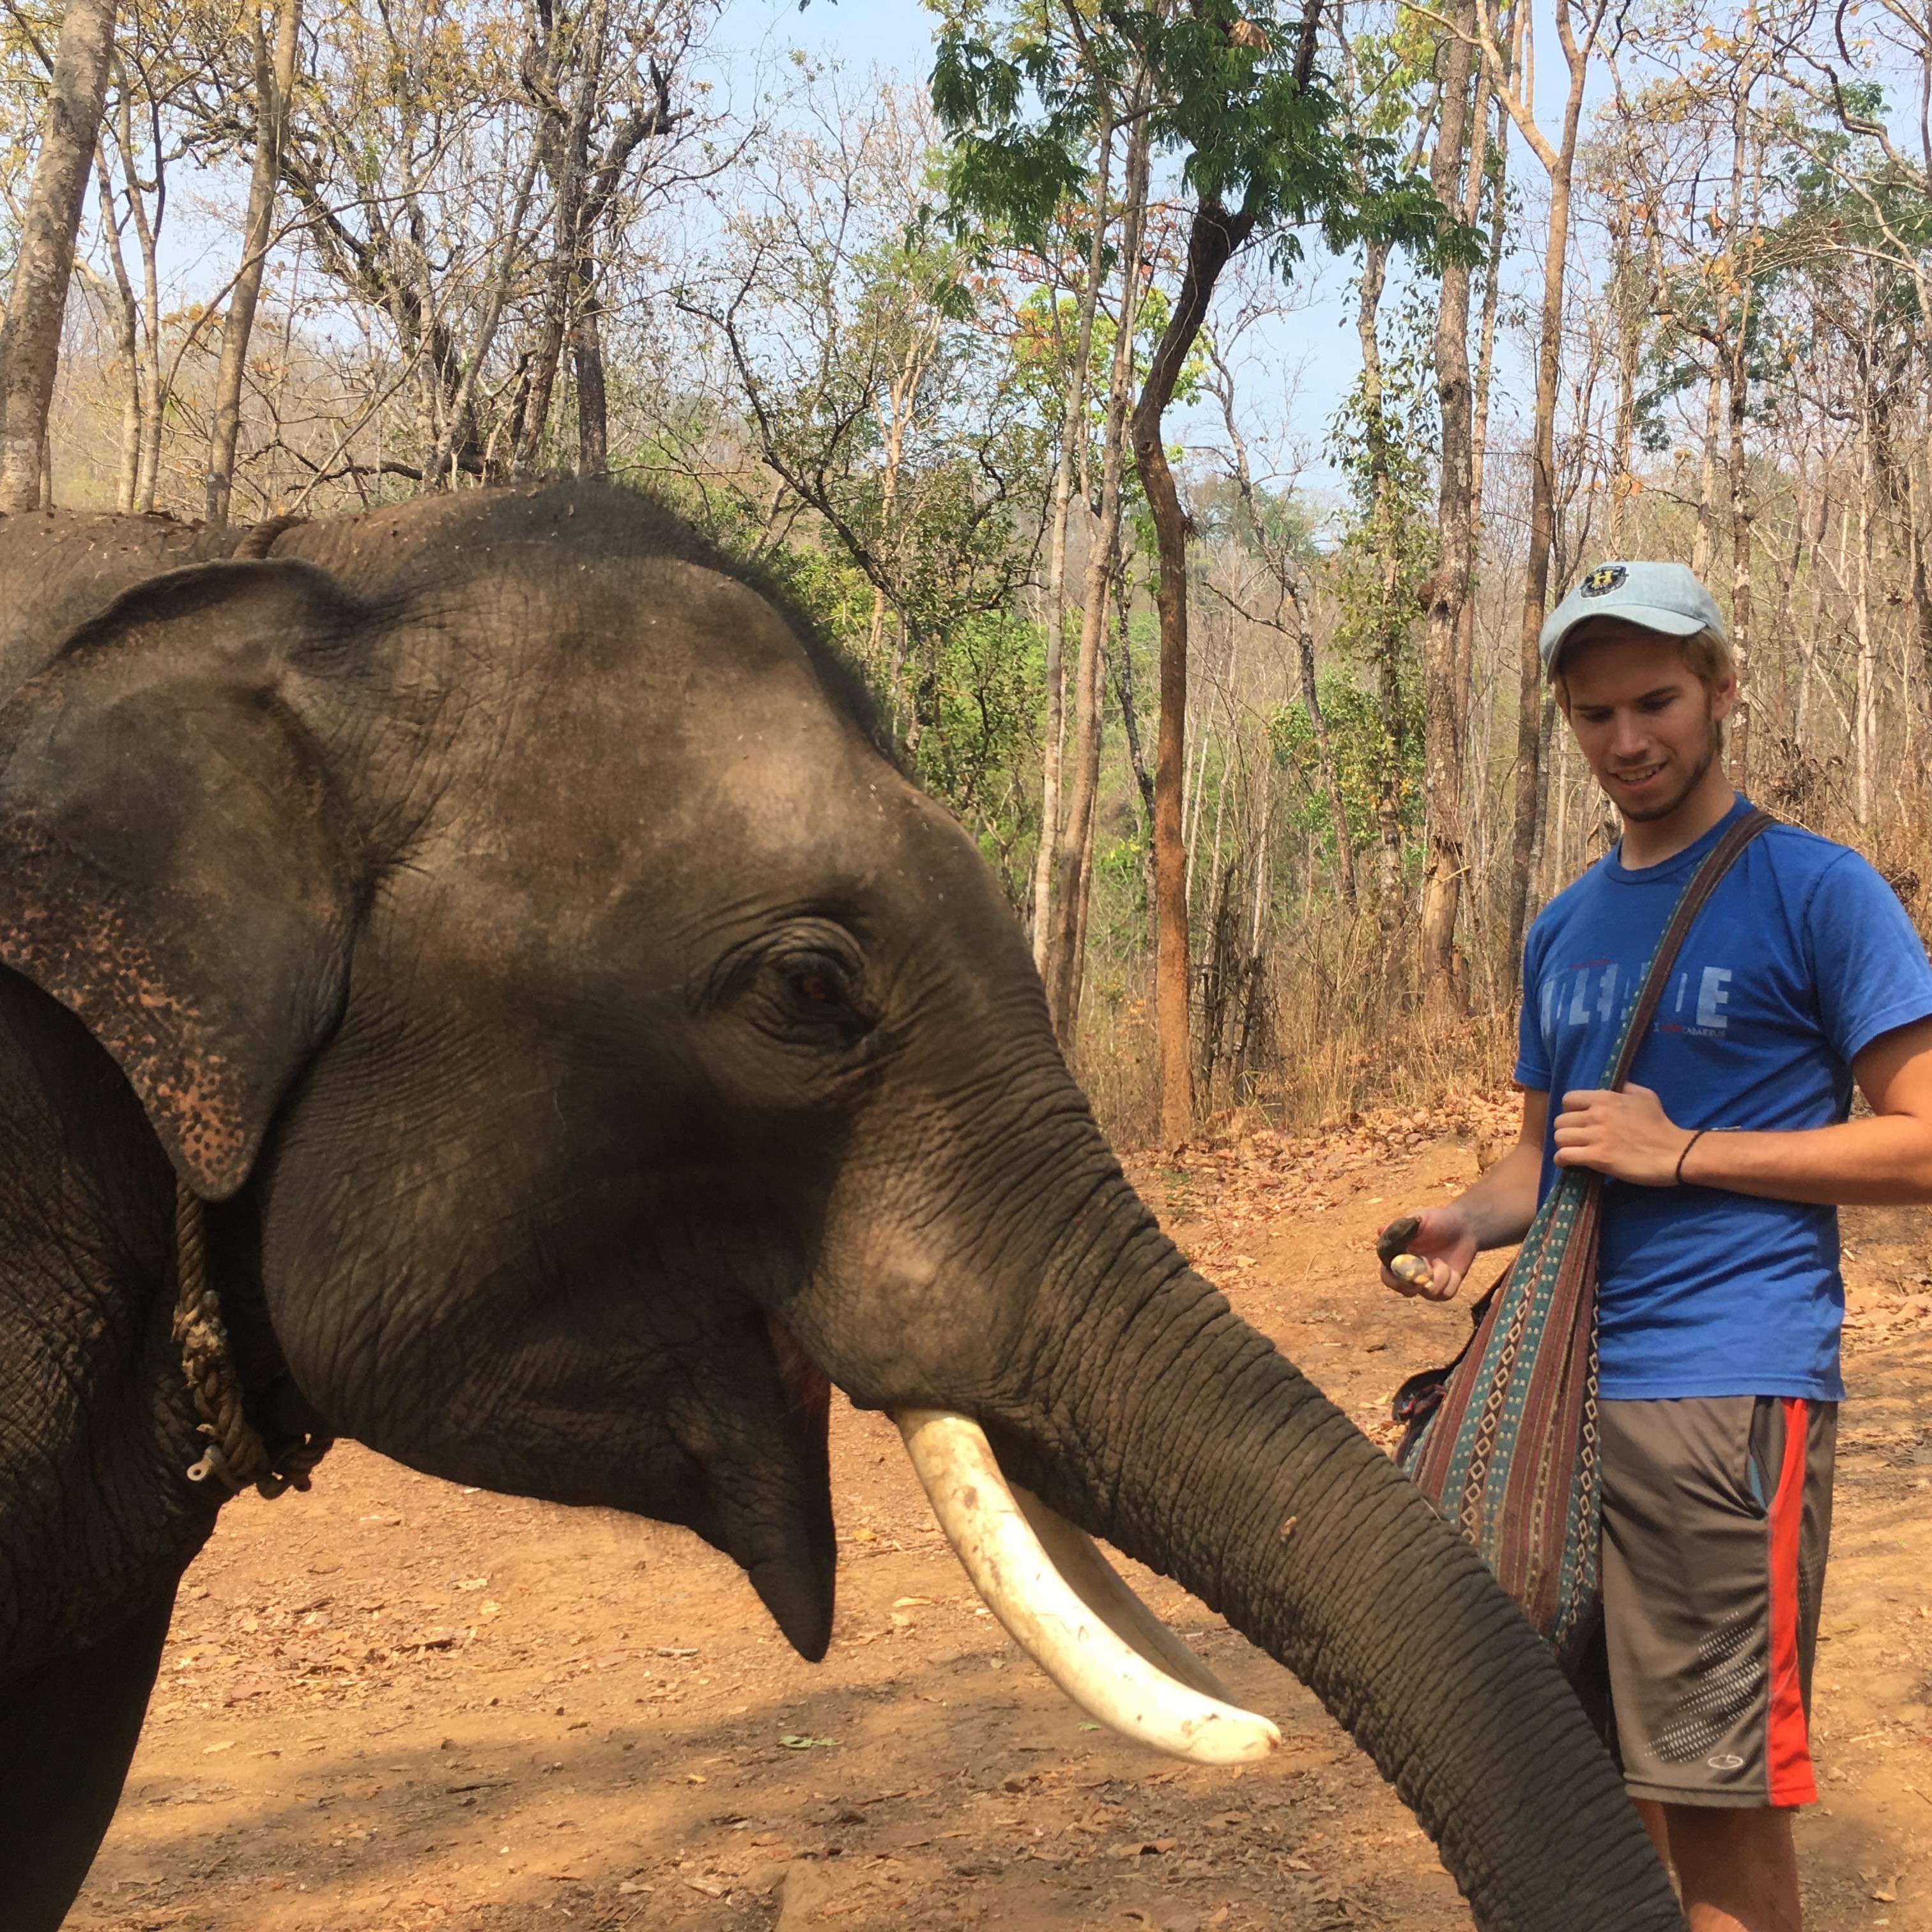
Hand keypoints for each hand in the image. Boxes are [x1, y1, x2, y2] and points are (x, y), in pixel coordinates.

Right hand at [1376, 1208, 1477, 1301]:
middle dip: (1415, 1283)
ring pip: (1428, 1294)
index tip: (1405, 1269)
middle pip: (1405, 1291)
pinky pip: (1446, 1294)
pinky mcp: (1447, 1285)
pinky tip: (1451, 1269)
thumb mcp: (1419, 1218)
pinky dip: (1449, 1282)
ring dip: (1437, 1278)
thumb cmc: (1438, 1219)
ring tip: (1440, 1261)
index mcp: (1400, 1257)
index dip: (1393, 1278)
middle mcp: (1413, 1272)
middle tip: (1425, 1265)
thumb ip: (1401, 1226)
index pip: (1387, 1276)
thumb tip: (1380, 1230)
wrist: (1464, 1226)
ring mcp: (1430, 1280)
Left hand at [1552, 1083, 1692, 1186]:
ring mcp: (1596, 1136)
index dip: (1570, 1111)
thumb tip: (1614, 1086)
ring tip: (1573, 1151)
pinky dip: (1562, 1160)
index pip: (1568, 1099)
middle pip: (1560, 1121)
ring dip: (1563, 1146)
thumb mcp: (1645, 1097)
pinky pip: (1565, 1155)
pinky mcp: (1598, 1157)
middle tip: (1576, 1139)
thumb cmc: (1661, 1125)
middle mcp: (1597, 1114)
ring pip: (1559, 1138)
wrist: (1675, 1153)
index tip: (1578, 1120)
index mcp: (1606, 1098)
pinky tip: (1569, 1164)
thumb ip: (1625, 1089)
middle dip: (1566, 1131)